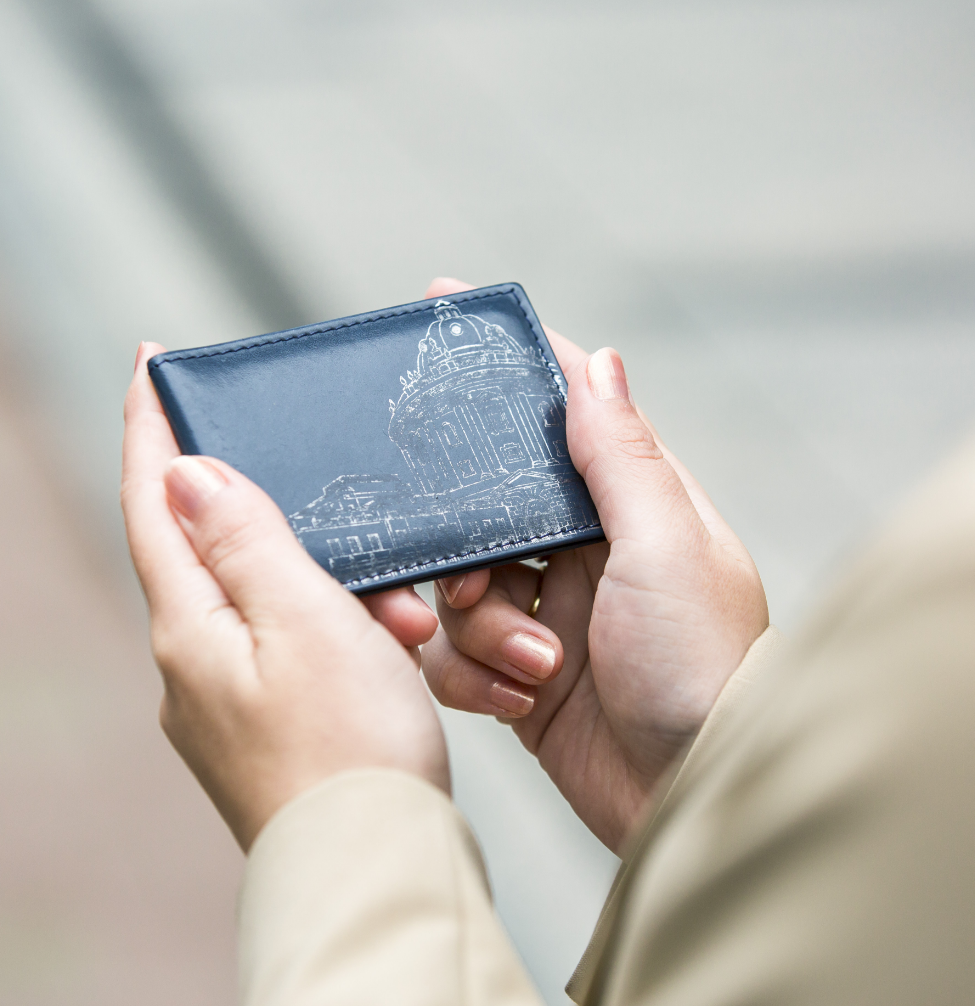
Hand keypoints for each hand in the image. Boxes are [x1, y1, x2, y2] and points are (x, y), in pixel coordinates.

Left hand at [122, 343, 446, 850]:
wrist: (375, 863)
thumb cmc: (350, 747)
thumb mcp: (304, 618)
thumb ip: (244, 539)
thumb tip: (185, 473)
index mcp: (191, 626)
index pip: (156, 500)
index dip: (153, 425)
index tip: (152, 362)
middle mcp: (193, 662)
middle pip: (212, 547)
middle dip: (274, 511)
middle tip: (334, 497)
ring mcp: (226, 699)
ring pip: (265, 601)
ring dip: (326, 582)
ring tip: (399, 612)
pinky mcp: (267, 724)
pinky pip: (292, 646)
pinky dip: (337, 627)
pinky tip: (386, 642)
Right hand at [421, 279, 768, 852]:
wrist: (691, 798)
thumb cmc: (702, 667)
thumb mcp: (665, 548)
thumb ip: (622, 456)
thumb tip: (600, 362)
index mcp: (628, 505)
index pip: (566, 409)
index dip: (511, 361)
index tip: (447, 310)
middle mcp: (583, 550)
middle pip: (484, 502)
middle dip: (469, 544)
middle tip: (483, 582)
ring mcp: (547, 609)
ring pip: (459, 582)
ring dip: (481, 627)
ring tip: (535, 660)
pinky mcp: (519, 670)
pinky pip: (456, 651)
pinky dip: (474, 673)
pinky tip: (521, 696)